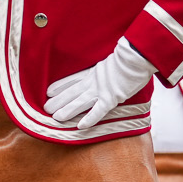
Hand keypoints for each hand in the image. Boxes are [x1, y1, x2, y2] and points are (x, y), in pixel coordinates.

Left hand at [43, 38, 157, 130]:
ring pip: (80, 102)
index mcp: (94, 72)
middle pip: (72, 92)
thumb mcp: (112, 60)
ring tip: (55, 118)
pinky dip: (89, 118)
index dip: (60, 86)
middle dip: (58, 101)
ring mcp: (102, 90)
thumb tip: (107, 68)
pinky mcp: (111, 98)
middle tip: (45, 108)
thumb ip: (105, 68)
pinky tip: (80, 126)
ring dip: (67, 110)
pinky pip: (98, 111)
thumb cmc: (130, 56)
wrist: (137, 55)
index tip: (49, 91)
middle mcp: (94, 81)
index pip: (73, 80)